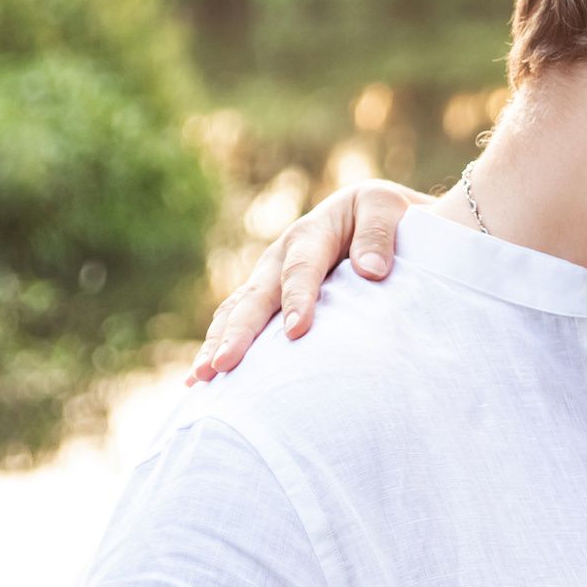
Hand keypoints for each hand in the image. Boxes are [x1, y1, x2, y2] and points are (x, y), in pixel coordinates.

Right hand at [191, 179, 430, 383]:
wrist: (375, 216)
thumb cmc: (385, 216)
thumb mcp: (386, 207)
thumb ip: (379, 234)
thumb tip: (371, 269)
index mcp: (312, 234)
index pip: (302, 268)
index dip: (298, 298)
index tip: (296, 332)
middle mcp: (281, 257)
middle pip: (258, 295)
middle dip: (240, 332)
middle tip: (224, 365)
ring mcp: (269, 278)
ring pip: (237, 310)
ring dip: (218, 342)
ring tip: (201, 377)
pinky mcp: (267, 298)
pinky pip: (236, 321)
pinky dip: (218, 345)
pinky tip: (200, 379)